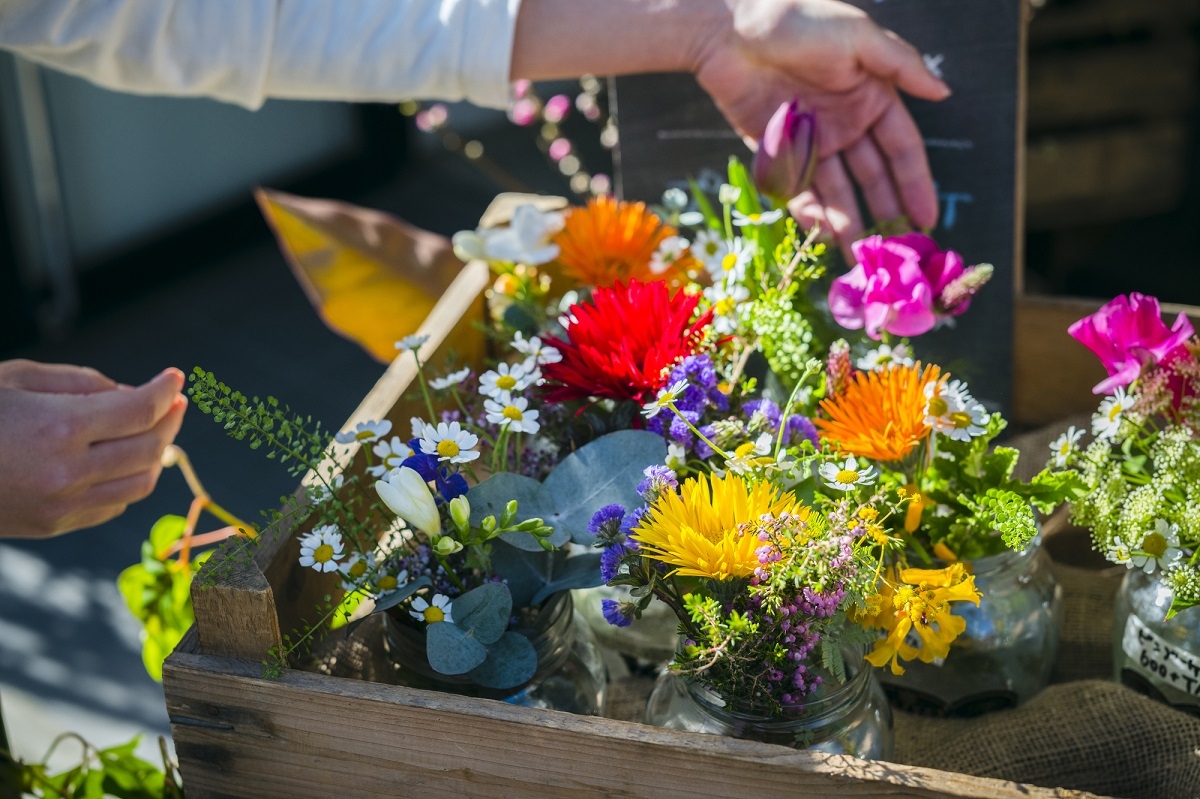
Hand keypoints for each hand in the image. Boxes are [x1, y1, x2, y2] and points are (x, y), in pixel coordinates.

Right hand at [0, 360, 186, 537]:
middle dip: (169, 420)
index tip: (175, 377)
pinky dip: (130, 480)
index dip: (165, 391)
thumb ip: (83, 384)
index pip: (140, 411)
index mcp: (58, 428)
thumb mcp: (19, 379)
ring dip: (157, 454)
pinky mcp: (56, 526)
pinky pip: (114, 505)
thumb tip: (135, 396)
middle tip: (173, 401)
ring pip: (140, 484)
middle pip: (149, 448)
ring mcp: (62, 505)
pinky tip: (125, 458)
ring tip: (156, 429)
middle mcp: (67, 472)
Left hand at [690, 0, 949, 248]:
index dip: (914, 184)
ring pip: (835, 191)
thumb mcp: (858, 37)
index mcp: (870, 96)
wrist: (729, 29)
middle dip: (884, 213)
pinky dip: (809, 212)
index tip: (926, 219)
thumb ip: (901, 65)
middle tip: (895, 251)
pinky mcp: (775, 150)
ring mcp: (810, 140)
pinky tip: (822, 235)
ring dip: (847, 222)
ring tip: (857, 255)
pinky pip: (796, 189)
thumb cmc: (797, 21)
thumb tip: (943, 92)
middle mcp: (844, 122)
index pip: (901, 149)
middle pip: (871, 178)